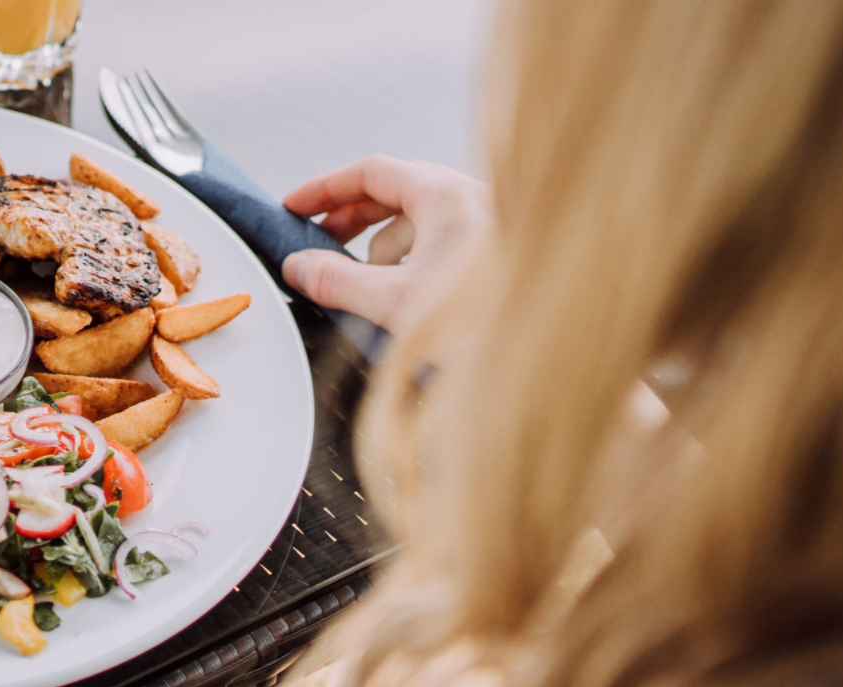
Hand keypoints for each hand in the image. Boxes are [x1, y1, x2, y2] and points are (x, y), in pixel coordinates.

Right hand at [280, 155, 489, 328]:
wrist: (550, 357)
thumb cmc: (484, 326)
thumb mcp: (394, 303)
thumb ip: (338, 281)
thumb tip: (298, 267)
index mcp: (446, 196)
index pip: (372, 172)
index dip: (325, 189)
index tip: (293, 208)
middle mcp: (471, 201)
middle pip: (396, 194)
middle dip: (352, 222)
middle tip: (317, 246)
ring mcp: (489, 227)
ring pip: (420, 223)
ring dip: (383, 249)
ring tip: (362, 286)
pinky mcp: (499, 257)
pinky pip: (443, 246)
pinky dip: (413, 263)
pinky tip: (404, 299)